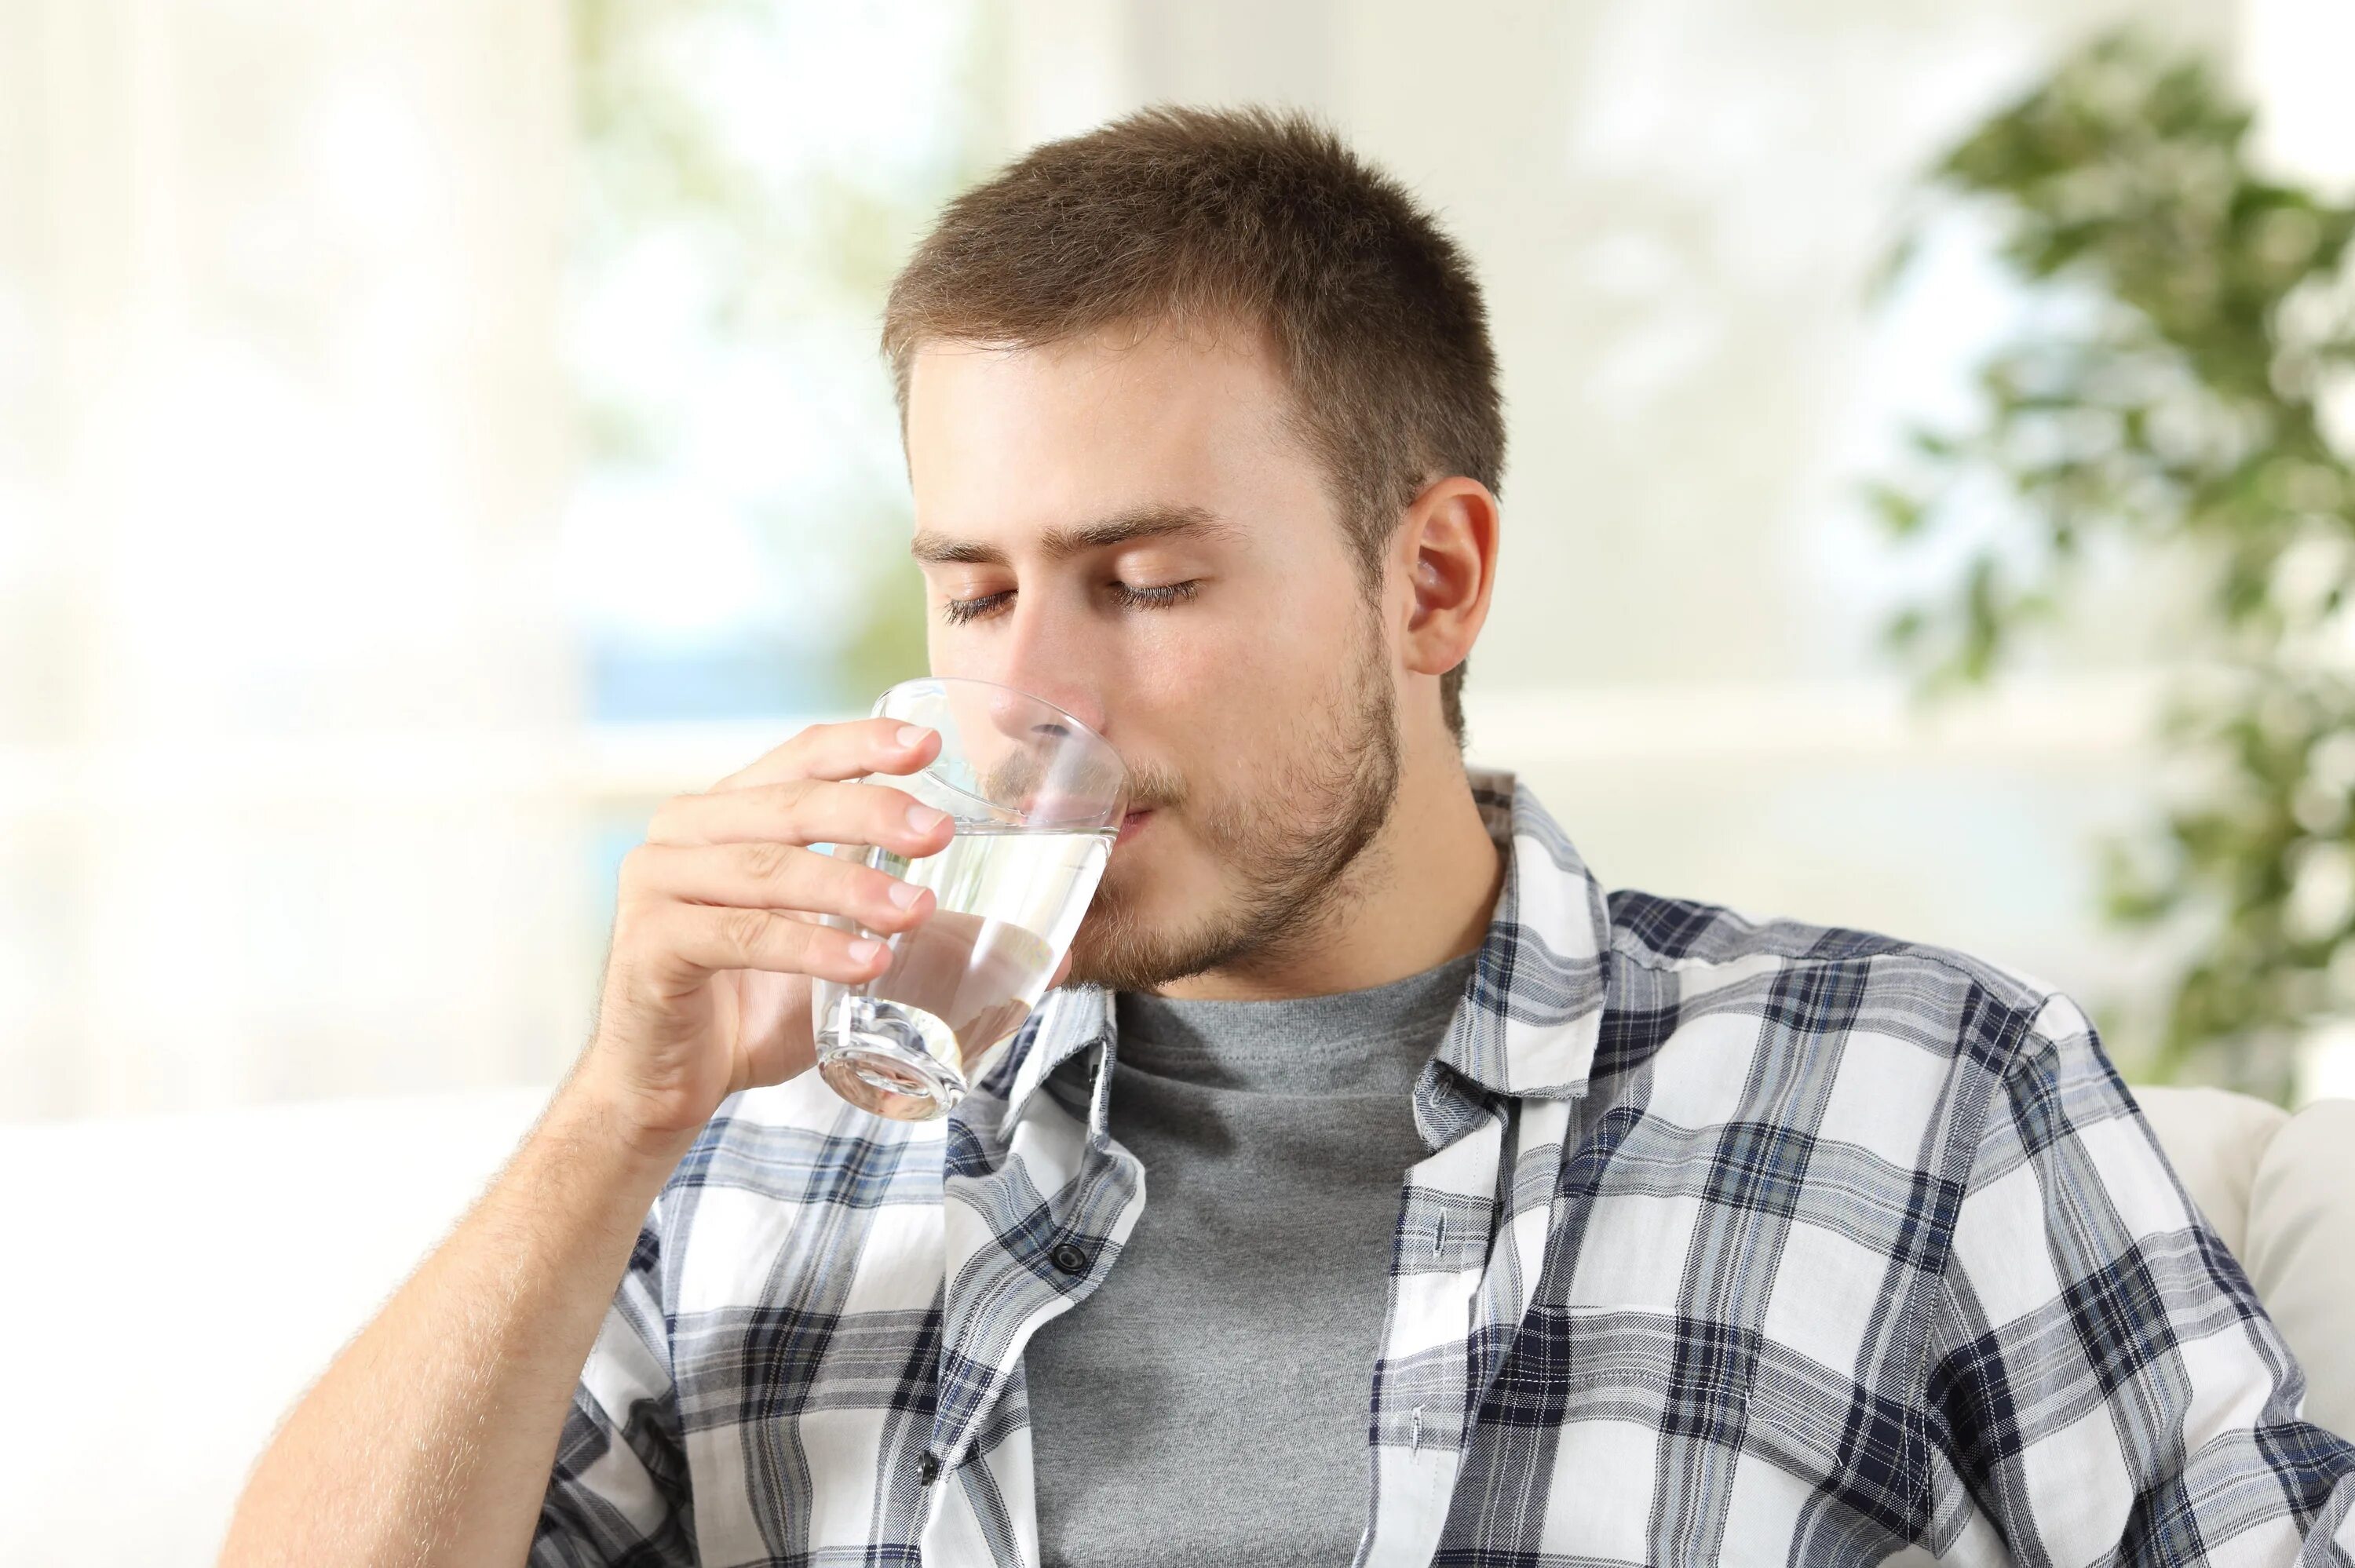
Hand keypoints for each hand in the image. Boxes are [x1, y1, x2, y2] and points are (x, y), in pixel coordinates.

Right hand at [573, 717, 956, 1149]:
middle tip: (940, 833)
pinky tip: (867, 963)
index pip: (800, 756)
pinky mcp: (651, 946)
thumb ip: (930, 938)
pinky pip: (740, 936)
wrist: (668, 1084)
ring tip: (918, 910)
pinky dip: (809, 948)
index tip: (930, 744)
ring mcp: (659, 883)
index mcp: (730, 810)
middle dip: (871, 812)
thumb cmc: (759, 1006)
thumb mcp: (851, 957)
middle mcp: (686, 831)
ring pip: (768, 870)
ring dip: (850, 887)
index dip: (862, 746)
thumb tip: (1054, 951)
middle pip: (788, 806)